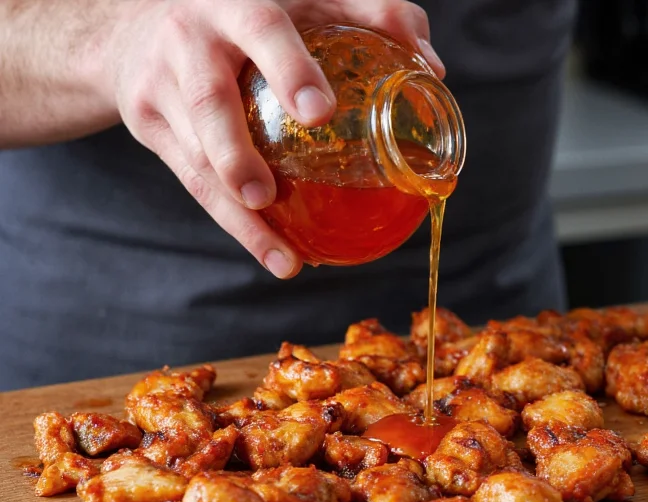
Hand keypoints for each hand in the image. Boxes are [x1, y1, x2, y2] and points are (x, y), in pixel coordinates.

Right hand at [102, 0, 443, 277]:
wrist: (140, 22)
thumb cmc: (249, 11)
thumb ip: (372, 15)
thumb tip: (432, 67)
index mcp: (235, 4)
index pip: (262, 29)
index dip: (290, 70)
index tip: (321, 112)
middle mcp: (190, 41)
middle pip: (209, 100)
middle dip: (236, 152)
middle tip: (267, 196)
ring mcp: (161, 86)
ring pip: (195, 156)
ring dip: (237, 214)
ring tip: (283, 256)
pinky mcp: (148, 124)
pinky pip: (191, 181)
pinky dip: (232, 223)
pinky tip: (271, 251)